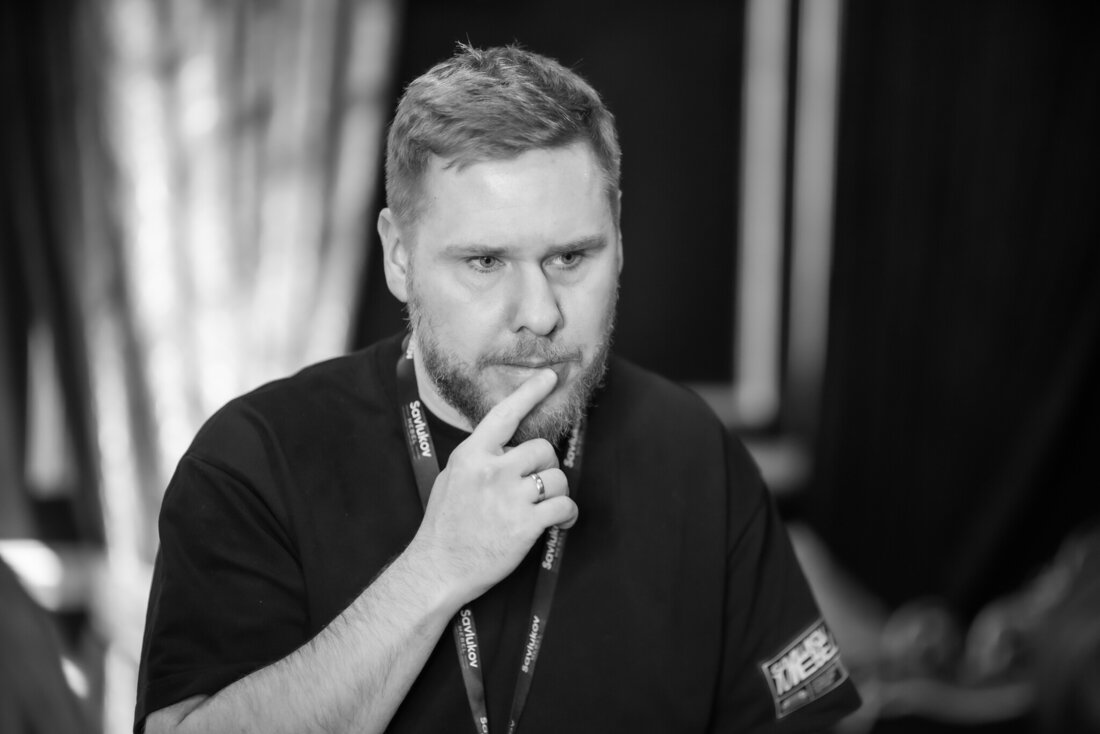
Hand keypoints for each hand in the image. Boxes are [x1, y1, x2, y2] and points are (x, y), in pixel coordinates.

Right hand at [408, 369, 578, 604]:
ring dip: (558, 492)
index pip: (505, 415)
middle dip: (546, 466)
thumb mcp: (452, 478)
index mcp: (472, 455)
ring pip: (557, 478)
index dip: (530, 393)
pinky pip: (564, 506)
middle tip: (537, 486)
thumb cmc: (444, 526)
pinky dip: (568, 515)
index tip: (549, 377)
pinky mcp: (525, 524)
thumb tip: (504, 447)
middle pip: (542, 450)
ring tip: (546, 507)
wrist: (438, 568)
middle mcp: (492, 470)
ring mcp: (509, 497)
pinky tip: (560, 522)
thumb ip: (478, 458)